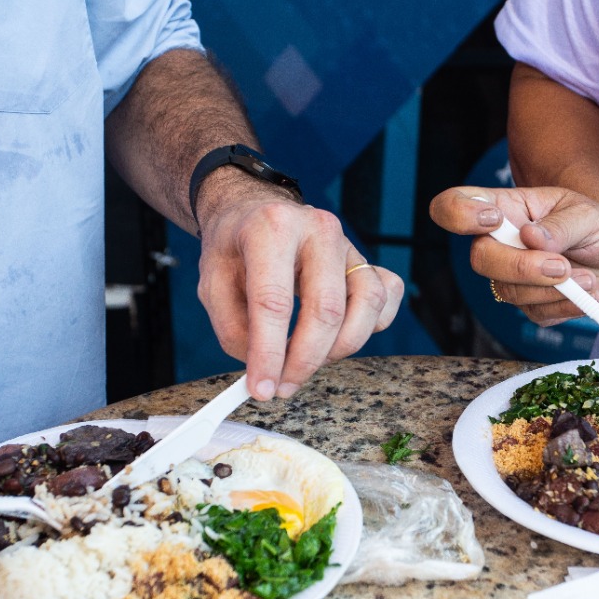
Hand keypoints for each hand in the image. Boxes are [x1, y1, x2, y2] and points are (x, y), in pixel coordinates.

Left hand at [196, 198, 403, 399]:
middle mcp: (319, 229)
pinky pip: (387, 298)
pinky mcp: (366, 260)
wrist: (256, 211)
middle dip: (305, 360)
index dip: (268, 353)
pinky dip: (371, 326)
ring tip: (308, 360)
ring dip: (340, 348)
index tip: (262, 388)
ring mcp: (349, 243)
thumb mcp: (212, 283)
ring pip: (367, 305)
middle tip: (283, 386)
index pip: (274, 302)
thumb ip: (233, 327)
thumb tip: (263, 369)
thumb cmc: (236, 246)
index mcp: (272, 228)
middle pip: (326, 309)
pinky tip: (341, 334)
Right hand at [428, 186, 598, 324]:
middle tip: (561, 265)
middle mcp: (500, 244)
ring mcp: (512, 277)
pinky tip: (586, 292)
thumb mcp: (589, 214)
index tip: (494, 219)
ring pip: (510, 291)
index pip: (454, 207)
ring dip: (552, 289)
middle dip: (521, 267)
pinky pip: (536, 313)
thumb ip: (562, 225)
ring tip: (588, 278)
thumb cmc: (597, 222)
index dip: (459, 214)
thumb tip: (532, 237)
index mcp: (504, 209)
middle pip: (481, 259)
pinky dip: (565, 307)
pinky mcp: (531, 304)